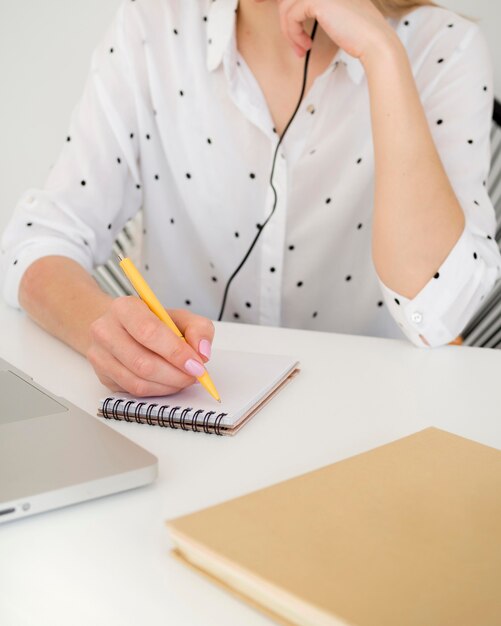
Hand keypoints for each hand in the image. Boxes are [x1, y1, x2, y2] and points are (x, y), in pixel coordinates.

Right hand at [87, 296, 214, 396]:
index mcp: (124, 308)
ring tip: (184, 378)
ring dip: (168, 385)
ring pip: (137, 381)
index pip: (149, 332)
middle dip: (176, 374)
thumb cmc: (151, 321)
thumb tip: (202, 352)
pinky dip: (157, 391)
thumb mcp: (179, 317)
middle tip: (195, 375)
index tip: (196, 364)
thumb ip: (198, 329)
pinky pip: (133, 391)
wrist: (121, 327)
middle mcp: (106, 330)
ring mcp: (100, 355)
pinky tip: (168, 382)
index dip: (176, 352)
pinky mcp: (102, 375)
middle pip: (142, 362)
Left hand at [276, 0, 393, 60]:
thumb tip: (288, 9)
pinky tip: (305, 45)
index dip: (278, 2)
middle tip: (283, 31)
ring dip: (289, 32)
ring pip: (286, 7)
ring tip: (301, 48)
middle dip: (279, 14)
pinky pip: (290, 17)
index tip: (267, 9)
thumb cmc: (356, 32)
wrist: (373, 40)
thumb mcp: (332, 13)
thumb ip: (313, 6)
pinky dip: (293, 35)